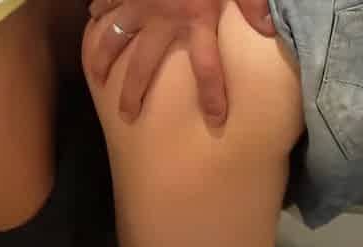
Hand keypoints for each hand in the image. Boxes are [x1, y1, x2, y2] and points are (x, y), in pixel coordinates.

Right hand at [88, 0, 275, 126]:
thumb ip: (253, 4)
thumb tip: (270, 30)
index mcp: (196, 17)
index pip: (206, 67)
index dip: (211, 96)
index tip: (215, 119)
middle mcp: (163, 18)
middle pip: (144, 65)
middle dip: (134, 93)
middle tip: (126, 114)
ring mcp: (139, 3)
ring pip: (114, 38)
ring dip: (102, 60)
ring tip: (96, 78)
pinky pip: (106, 3)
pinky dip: (97, 12)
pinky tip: (92, 20)